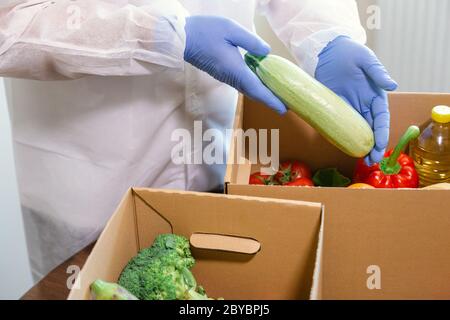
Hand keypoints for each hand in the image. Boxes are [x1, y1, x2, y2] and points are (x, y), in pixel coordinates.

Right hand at [184, 16, 286, 113]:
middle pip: (254, 93)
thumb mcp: (232, 30)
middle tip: (285, 104)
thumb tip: (267, 52)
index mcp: (236, 70)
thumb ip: (251, 41)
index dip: (271, 100)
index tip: (283, 109)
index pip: (258, 89)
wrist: (182, 38)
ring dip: (262, 93)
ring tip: (276, 93)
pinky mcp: (222, 73)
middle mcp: (231, 77)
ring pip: (247, 89)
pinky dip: (253, 85)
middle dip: (269, 99)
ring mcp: (226, 76)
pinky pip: (241, 83)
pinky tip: (260, 79)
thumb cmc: (206, 32)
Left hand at [315, 36, 397, 163]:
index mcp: (375, 95)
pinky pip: (340, 125)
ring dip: (359, 145)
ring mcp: (349, 107)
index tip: (380, 145)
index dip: (381, 132)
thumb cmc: (349, 52)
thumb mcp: (365, 60)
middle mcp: (363, 104)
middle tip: (371, 160)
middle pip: (370, 129)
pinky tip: (344, 147)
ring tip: (361, 159)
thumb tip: (392, 86)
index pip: (381, 118)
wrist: (327, 50)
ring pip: (357, 130)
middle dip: (373, 145)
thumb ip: (377, 73)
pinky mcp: (334, 107)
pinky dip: (343, 136)